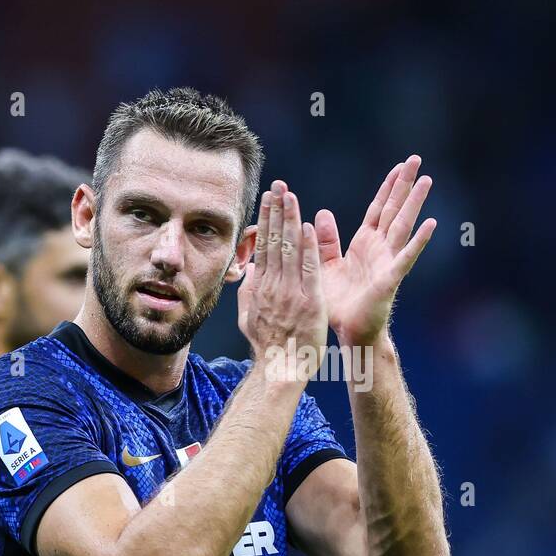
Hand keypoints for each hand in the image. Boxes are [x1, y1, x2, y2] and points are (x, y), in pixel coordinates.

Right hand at [237, 181, 327, 380]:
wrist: (279, 369)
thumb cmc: (267, 346)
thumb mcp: (248, 316)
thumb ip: (249, 292)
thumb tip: (247, 272)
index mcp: (261, 286)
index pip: (264, 245)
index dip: (267, 219)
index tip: (269, 198)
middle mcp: (273, 285)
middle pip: (274, 240)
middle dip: (276, 210)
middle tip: (279, 185)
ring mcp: (290, 292)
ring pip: (289, 250)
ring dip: (290, 220)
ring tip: (290, 196)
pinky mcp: (309, 301)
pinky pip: (308, 270)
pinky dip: (307, 248)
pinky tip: (307, 227)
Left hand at [316, 156, 435, 346]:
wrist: (348, 333)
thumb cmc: (338, 304)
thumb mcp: (325, 265)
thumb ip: (326, 240)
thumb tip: (320, 213)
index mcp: (365, 244)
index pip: (378, 208)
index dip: (388, 187)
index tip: (399, 165)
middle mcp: (380, 249)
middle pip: (394, 209)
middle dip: (405, 184)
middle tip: (417, 159)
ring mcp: (388, 262)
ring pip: (403, 226)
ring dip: (415, 203)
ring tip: (427, 180)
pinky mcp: (390, 279)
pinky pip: (405, 257)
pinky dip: (419, 240)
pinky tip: (431, 224)